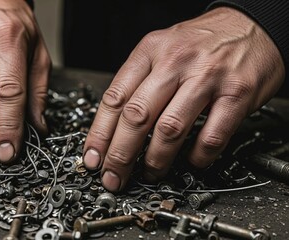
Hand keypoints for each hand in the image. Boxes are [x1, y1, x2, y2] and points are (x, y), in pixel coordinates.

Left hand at [83, 7, 284, 190]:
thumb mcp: (161, 48)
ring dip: (156, 159)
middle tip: (114, 175)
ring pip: (170, 128)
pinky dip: (198, 155)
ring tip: (150, 172)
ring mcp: (207, 77)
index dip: (100, 134)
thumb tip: (114, 125)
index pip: (115, 97)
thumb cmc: (201, 42)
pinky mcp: (236, 94)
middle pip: (137, 116)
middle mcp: (175, 62)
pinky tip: (192, 161)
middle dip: (120, 154)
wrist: (250, 25)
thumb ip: (138, 81)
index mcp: (150, 51)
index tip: (93, 157)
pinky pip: (212, 134)